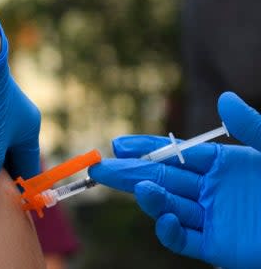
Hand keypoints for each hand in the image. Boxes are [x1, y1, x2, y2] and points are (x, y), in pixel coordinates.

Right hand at [89, 92, 260, 268]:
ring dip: (148, 197)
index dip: (146, 148)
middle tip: (100, 167)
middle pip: (163, 179)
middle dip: (131, 173)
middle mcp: (213, 191)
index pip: (176, 154)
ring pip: (170, 206)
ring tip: (135, 186)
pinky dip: (169, 230)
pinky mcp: (219, 247)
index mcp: (225, 165)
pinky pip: (186, 240)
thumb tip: (225, 97)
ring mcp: (214, 220)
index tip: (119, 143)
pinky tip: (162, 216)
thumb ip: (253, 127)